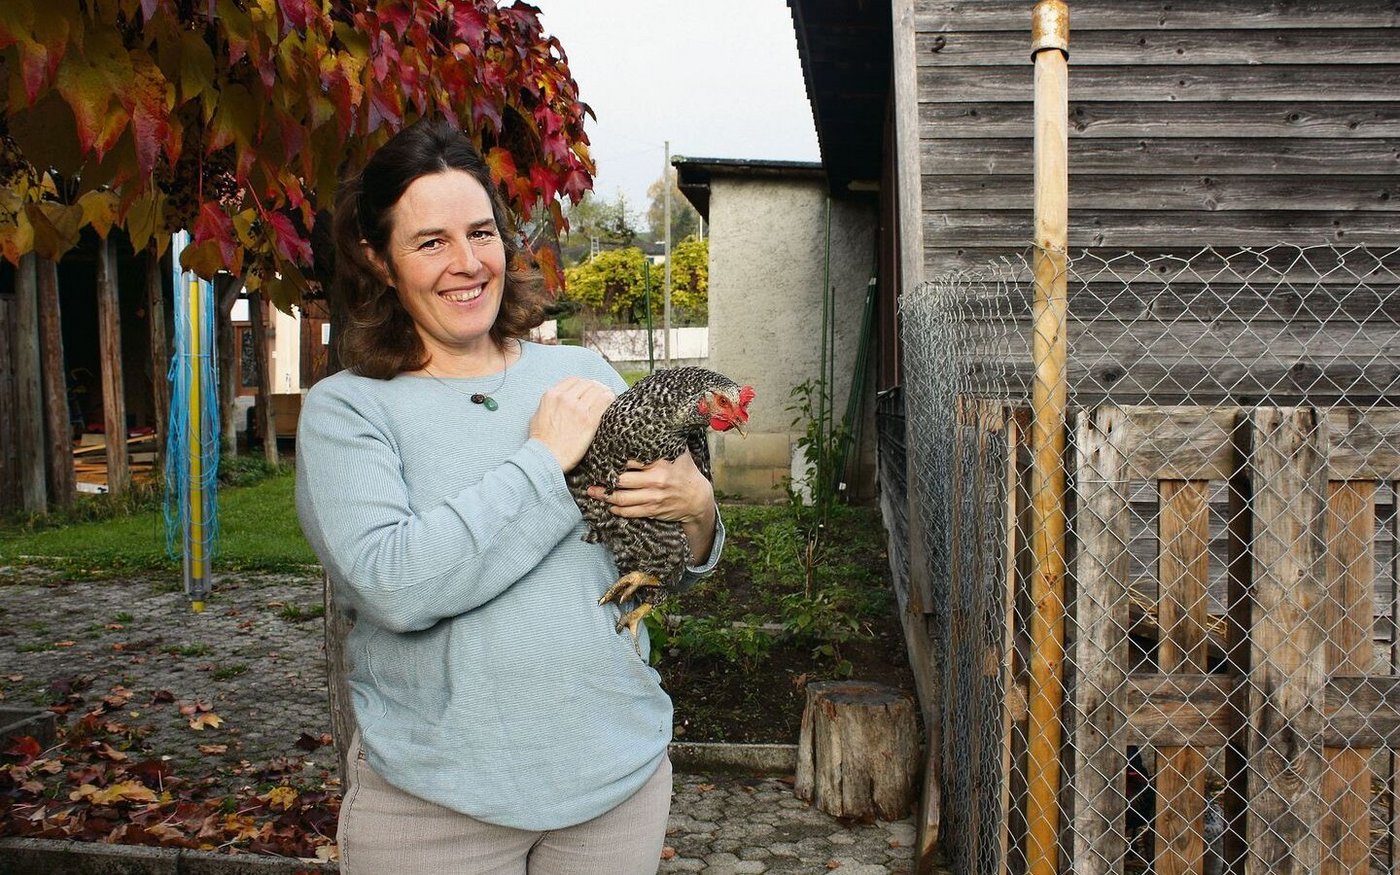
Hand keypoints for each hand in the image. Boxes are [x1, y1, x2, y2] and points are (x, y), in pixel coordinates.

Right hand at [529, 378, 615, 470]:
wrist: (547, 457)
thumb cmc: (541, 441)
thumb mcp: (537, 416)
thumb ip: (549, 404)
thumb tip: (559, 400)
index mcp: (552, 395)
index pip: (574, 380)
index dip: (584, 384)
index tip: (589, 390)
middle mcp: (565, 398)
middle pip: (588, 384)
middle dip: (596, 387)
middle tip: (602, 393)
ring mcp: (578, 408)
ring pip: (598, 390)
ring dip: (605, 393)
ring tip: (609, 397)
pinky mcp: (589, 420)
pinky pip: (605, 401)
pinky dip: (610, 400)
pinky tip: (612, 402)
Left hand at [587, 451, 717, 563]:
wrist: (697, 498)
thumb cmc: (685, 471)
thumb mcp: (679, 452)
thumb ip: (665, 440)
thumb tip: (651, 421)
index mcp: (660, 463)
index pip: (632, 459)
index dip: (615, 458)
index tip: (603, 455)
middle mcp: (656, 480)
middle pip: (623, 480)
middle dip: (605, 479)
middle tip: (593, 474)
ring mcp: (653, 497)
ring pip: (623, 498)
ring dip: (605, 496)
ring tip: (593, 491)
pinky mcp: (652, 510)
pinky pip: (630, 512)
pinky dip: (616, 509)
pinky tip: (609, 505)